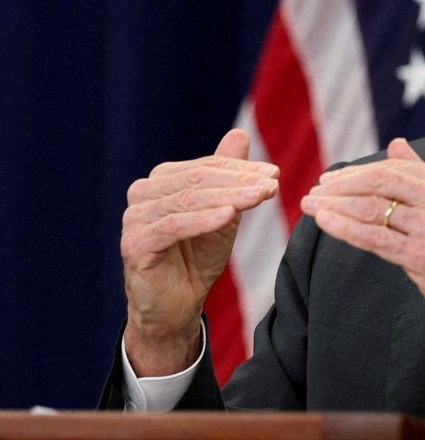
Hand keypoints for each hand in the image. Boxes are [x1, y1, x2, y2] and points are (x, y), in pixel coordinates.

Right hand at [121, 129, 278, 375]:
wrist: (176, 306)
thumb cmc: (198, 257)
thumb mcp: (222, 211)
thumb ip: (228, 175)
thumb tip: (240, 133)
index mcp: (161, 181)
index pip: (206, 167)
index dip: (241, 169)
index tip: (274, 173)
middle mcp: (143, 194)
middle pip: (197, 180)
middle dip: (239, 181)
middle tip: (271, 184)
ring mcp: (134, 219)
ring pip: (187, 200)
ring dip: (228, 197)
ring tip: (260, 197)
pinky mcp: (134, 245)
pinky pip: (172, 227)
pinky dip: (203, 220)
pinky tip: (229, 216)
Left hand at [299, 138, 424, 362]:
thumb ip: (423, 175)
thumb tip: (396, 145)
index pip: (395, 168)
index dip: (357, 173)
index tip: (331, 180)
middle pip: (381, 183)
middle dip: (341, 186)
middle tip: (314, 191)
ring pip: (373, 209)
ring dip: (334, 206)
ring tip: (310, 205)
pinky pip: (375, 238)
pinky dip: (344, 228)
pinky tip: (324, 222)